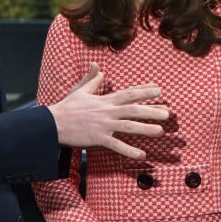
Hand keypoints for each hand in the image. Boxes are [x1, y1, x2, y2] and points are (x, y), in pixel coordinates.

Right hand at [48, 63, 168, 157]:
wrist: (52, 124)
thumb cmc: (67, 107)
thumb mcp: (80, 90)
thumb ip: (92, 79)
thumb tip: (97, 66)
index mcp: (105, 100)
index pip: (128, 93)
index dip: (144, 91)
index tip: (158, 90)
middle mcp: (107, 111)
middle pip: (133, 109)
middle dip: (151, 110)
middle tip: (167, 113)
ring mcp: (104, 125)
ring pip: (128, 127)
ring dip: (145, 129)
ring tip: (160, 131)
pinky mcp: (98, 139)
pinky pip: (116, 145)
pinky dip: (129, 151)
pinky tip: (141, 155)